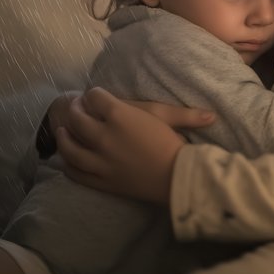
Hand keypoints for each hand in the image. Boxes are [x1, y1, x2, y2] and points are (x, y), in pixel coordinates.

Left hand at [54, 88, 214, 203]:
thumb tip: (210, 112)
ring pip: (70, 145)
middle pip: (77, 118)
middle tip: (77, 108)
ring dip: (64, 135)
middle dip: (75, 110)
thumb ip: (184, 111)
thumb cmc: (170, 143)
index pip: (94, 97)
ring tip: (63, 130)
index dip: (93, 94)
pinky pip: (75, 170)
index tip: (94, 95)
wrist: (170, 179)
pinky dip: (67, 163)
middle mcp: (103, 136)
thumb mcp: (171, 118)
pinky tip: (67, 159)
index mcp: (119, 115)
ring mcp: (98, 159)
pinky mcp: (99, 180)